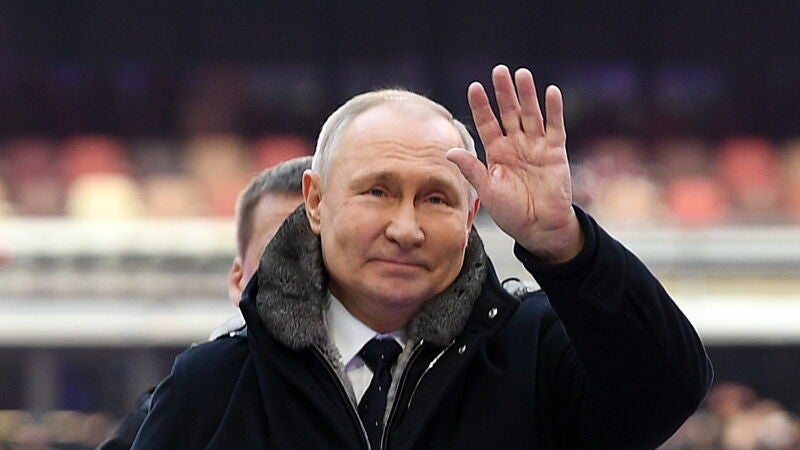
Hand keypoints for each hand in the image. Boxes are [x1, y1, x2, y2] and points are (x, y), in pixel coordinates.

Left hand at [446, 65, 582, 262]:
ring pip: (531, 115)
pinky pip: (555, 127)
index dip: (482, 106)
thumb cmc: (511, 213)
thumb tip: (448, 151)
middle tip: (498, 70)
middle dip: (504, 92)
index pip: (487, 124)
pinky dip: (554, 110)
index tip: (474, 87)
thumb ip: (472, 169)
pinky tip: (550, 92)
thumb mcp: (487, 190)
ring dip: (527, 95)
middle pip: (509, 113)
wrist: (540, 228)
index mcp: (497, 153)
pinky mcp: (556, 153)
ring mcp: (536, 147)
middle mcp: (516, 146)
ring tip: (521, 74)